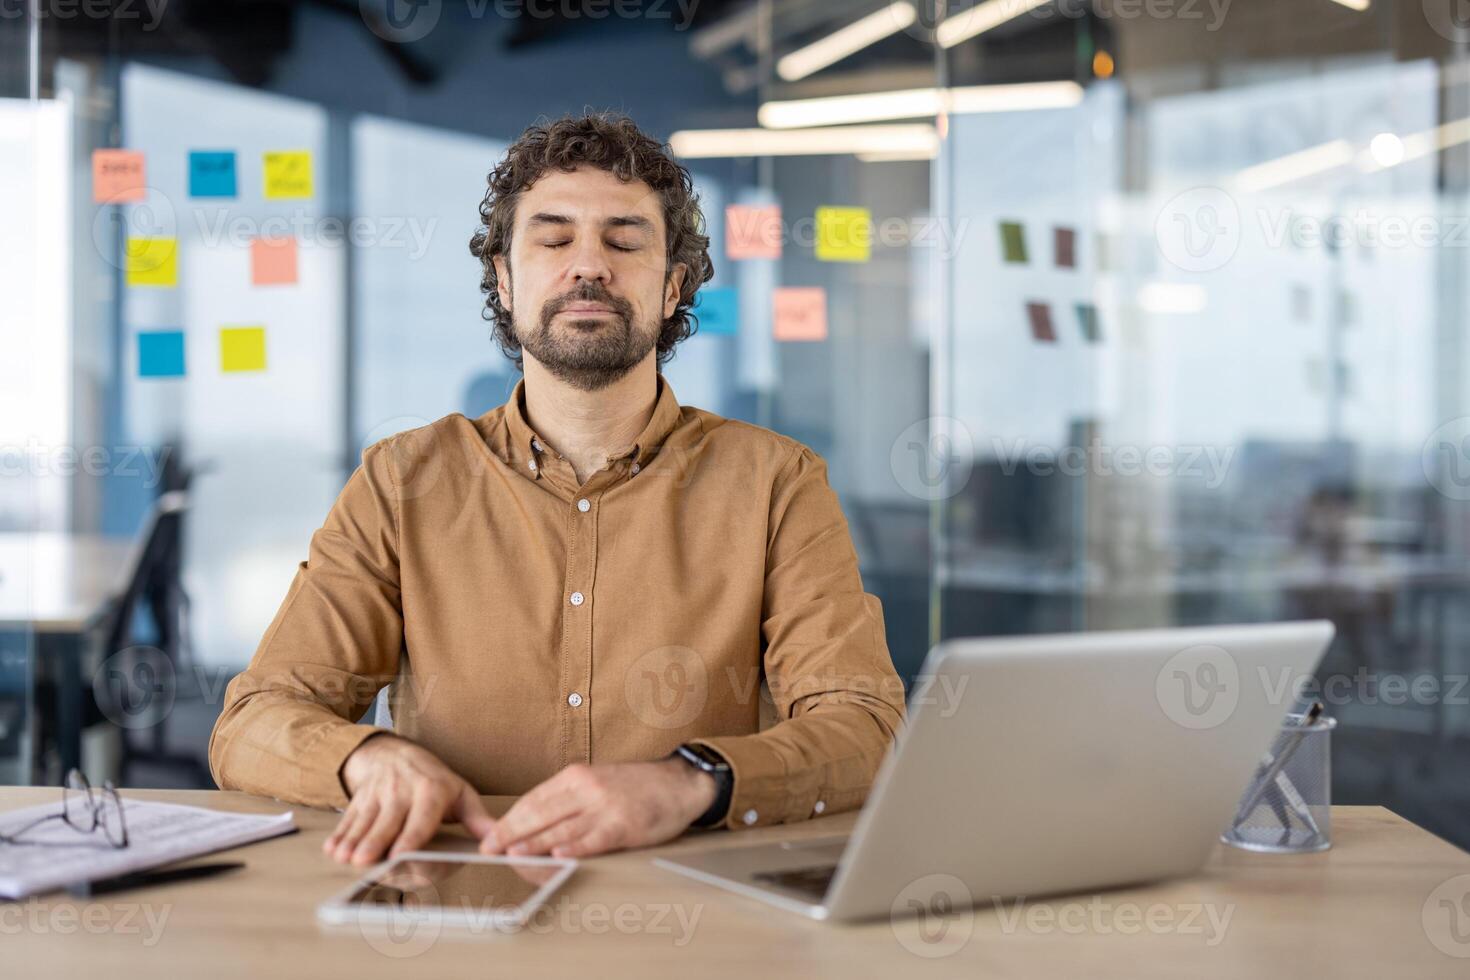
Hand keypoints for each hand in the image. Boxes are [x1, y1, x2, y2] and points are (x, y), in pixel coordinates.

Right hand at [323, 735, 496, 866]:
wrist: (394, 753)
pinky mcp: (359, 799)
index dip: (410, 836)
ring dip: (353, 841)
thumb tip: (498, 841)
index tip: (400, 854)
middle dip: (375, 842)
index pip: (421, 818)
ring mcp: (378, 794)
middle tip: (364, 862)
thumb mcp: (460, 792)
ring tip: (343, 859)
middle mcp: (403, 792)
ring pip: (365, 822)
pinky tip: (331, 850)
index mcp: (432, 791)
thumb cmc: (433, 779)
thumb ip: (477, 818)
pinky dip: (339, 835)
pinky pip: (348, 819)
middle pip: (388, 823)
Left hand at [480, 759, 715, 858]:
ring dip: (535, 843)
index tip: (489, 835)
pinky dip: (575, 848)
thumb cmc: (636, 786)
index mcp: (576, 776)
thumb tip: (534, 824)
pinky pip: (594, 838)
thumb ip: (568, 798)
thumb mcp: (597, 781)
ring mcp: (605, 806)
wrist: (680, 783)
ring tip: (512, 854)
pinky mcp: (624, 824)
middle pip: (541, 812)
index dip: (509, 819)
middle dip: (511, 832)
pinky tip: (559, 856)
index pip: (533, 799)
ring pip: (562, 827)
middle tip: (490, 848)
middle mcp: (587, 788)